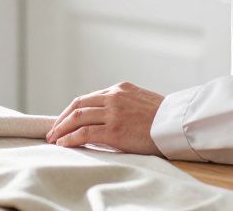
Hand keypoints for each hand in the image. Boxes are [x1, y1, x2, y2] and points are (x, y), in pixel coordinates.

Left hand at [44, 82, 164, 155]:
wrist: (179, 125)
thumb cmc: (164, 117)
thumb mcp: (141, 100)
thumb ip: (123, 103)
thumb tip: (107, 116)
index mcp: (119, 89)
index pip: (88, 98)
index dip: (72, 110)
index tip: (64, 120)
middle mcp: (113, 97)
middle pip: (78, 105)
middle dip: (62, 119)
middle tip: (53, 130)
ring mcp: (113, 113)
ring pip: (77, 117)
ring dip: (62, 129)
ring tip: (54, 138)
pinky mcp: (114, 130)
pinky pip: (85, 133)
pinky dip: (71, 138)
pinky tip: (64, 144)